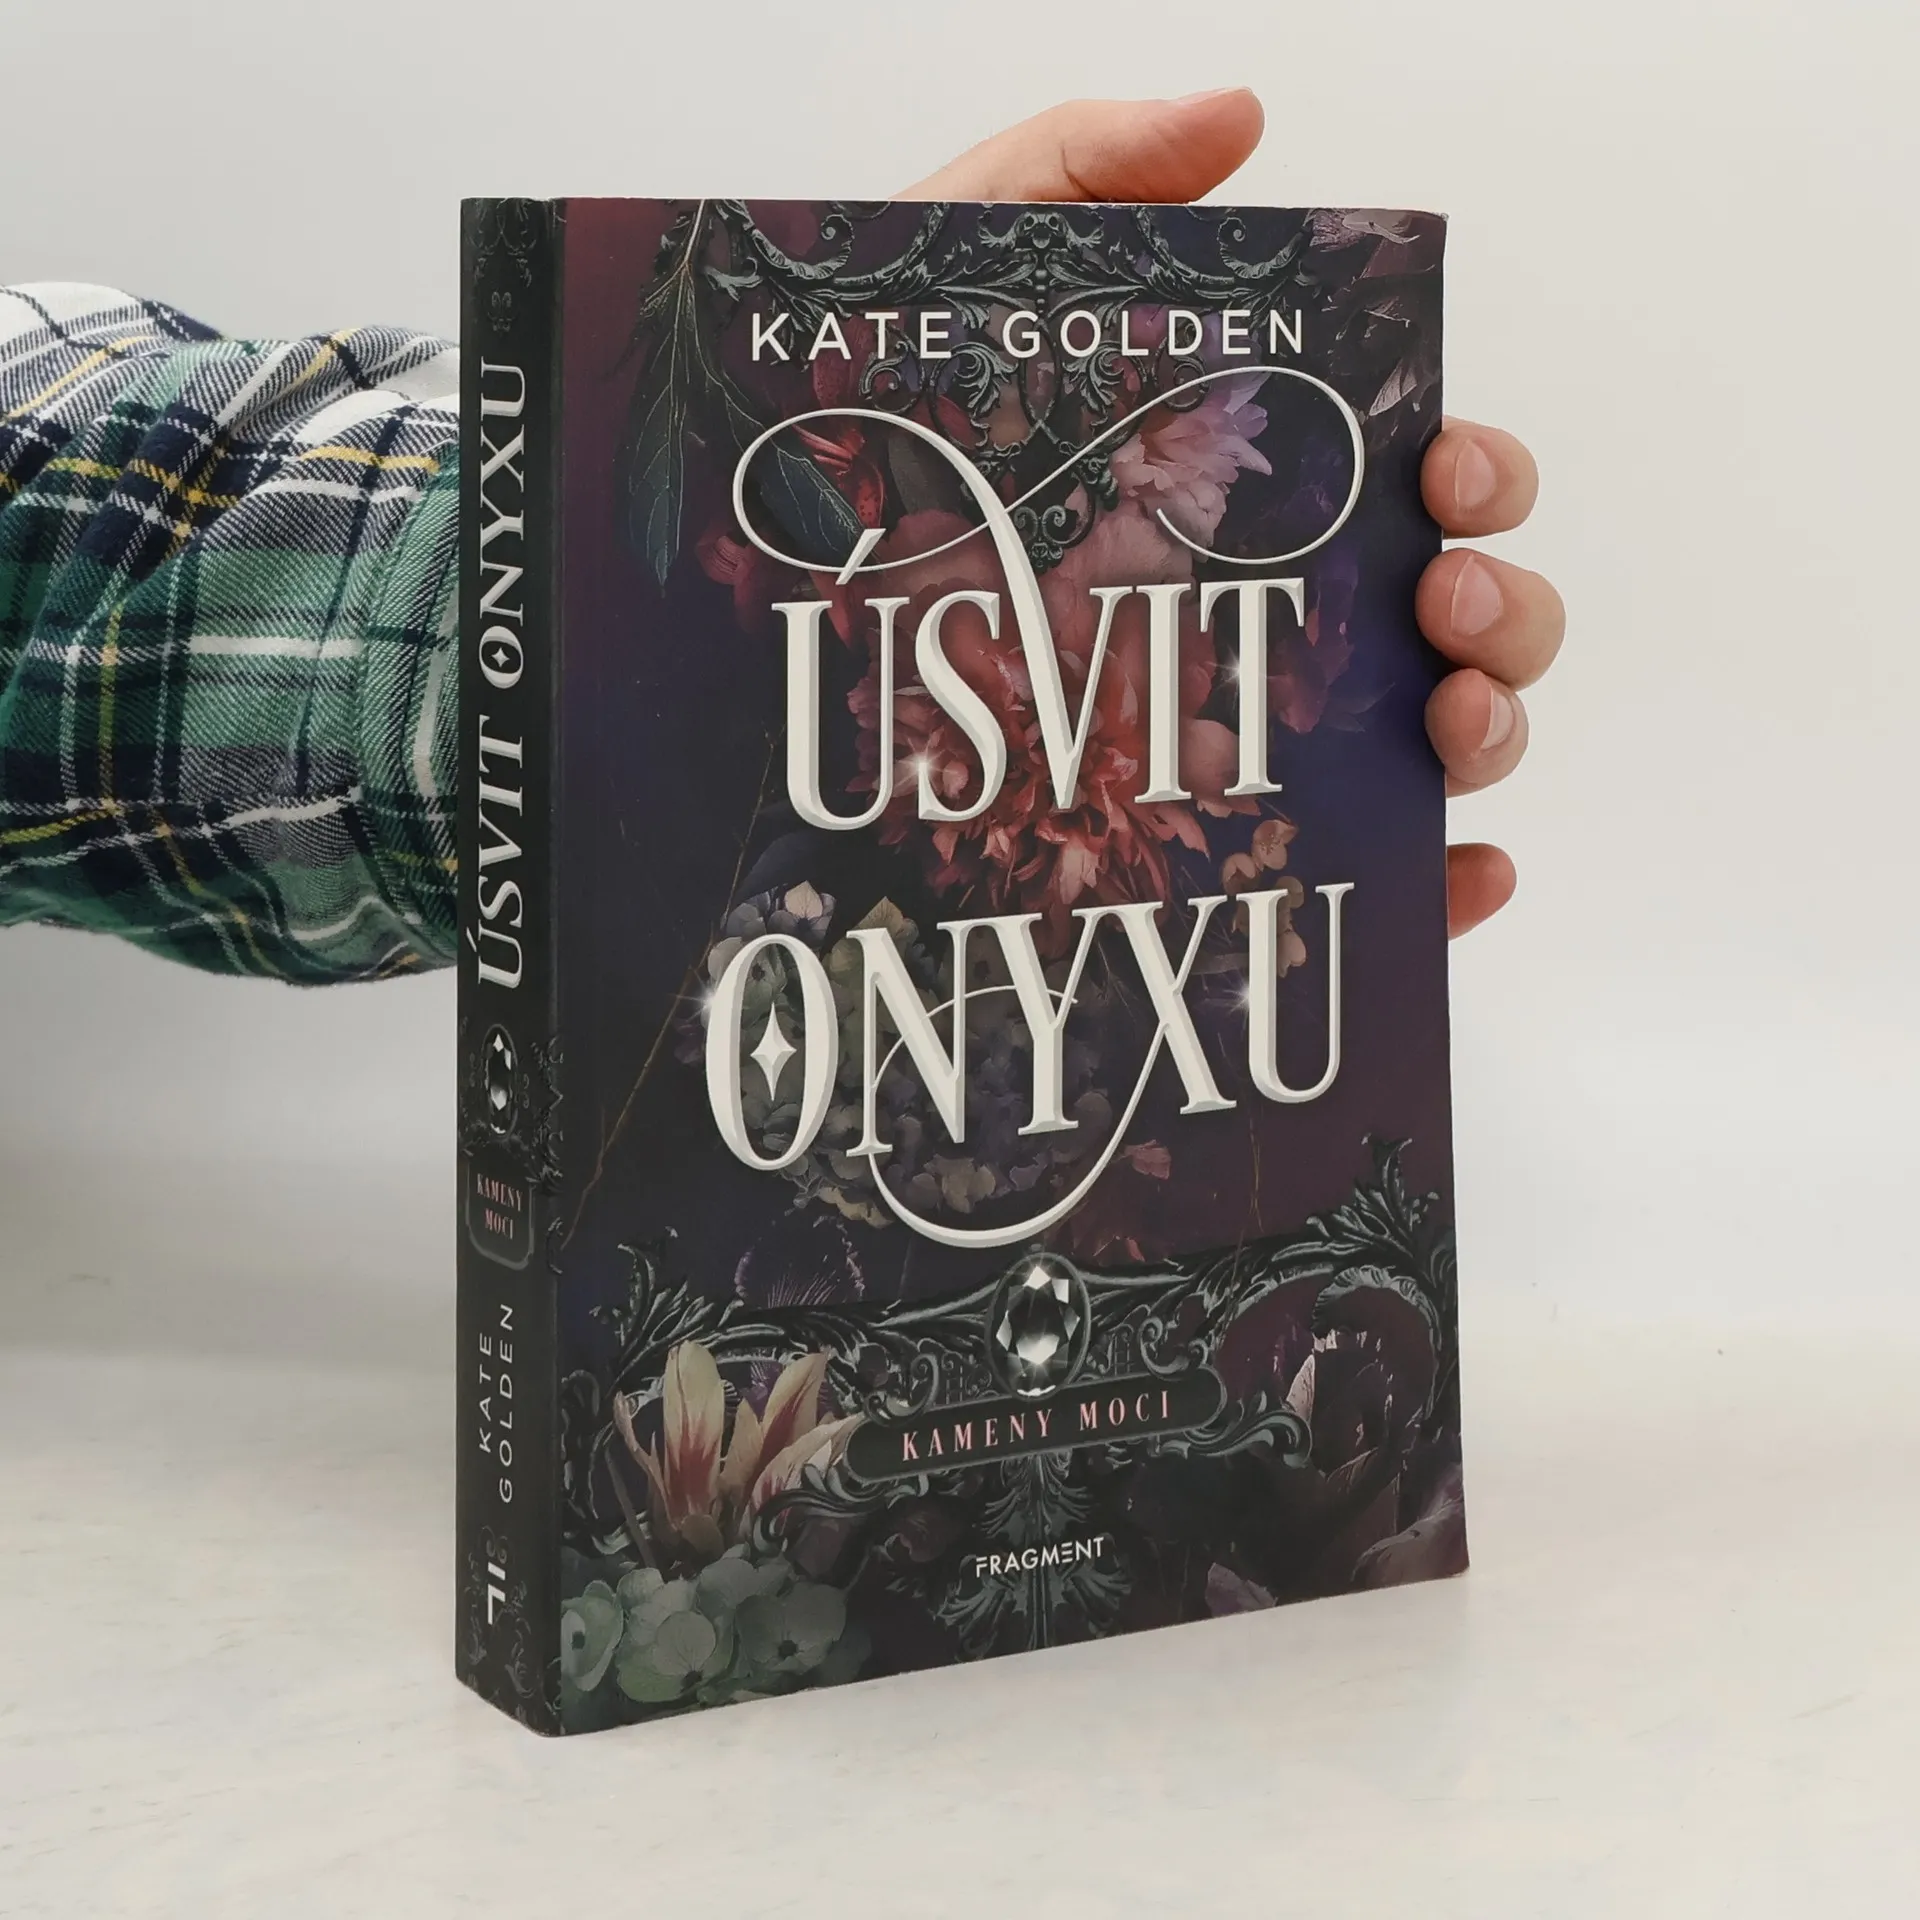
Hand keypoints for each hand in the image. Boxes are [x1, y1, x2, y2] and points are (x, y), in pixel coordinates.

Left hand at [905, 92, 1561, 937]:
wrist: (742, 595)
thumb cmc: (856, 439)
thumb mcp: (954, 269)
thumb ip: (1084, 175)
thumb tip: (1240, 117)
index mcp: (1246, 490)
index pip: (1414, 483)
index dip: (1474, 475)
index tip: (1444, 473)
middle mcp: (1268, 614)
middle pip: (1458, 615)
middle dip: (1502, 604)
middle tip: (1440, 594)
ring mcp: (1247, 740)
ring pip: (1439, 744)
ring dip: (1493, 728)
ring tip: (1443, 716)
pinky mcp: (1214, 854)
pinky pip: (1364, 884)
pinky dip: (1440, 888)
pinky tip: (1457, 873)